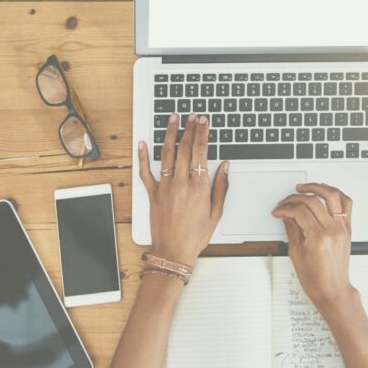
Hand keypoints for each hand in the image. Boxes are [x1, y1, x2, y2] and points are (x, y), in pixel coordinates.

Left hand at [138, 114, 228, 266]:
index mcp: (199, 187)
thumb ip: (220, 187)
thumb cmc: (195, 236)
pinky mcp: (152, 194)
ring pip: (167, 154)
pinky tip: (142, 143)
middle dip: (189, 128)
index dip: (202, 134)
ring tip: (172, 119)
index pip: (201, 152)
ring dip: (169, 134)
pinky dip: (143, 156)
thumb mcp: (216, 213)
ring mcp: (165, 187)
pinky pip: (145, 172)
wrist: (173, 251)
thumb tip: (224, 167)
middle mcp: (181, 183)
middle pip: (185, 148)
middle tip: (192, 115)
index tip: (203, 122)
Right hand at [271, 182, 356, 315]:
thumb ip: (292, 230)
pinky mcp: (348, 229)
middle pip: (313, 202)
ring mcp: (343, 228)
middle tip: (286, 202)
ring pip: (333, 196)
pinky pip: (347, 204)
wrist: (333, 290)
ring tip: (305, 188)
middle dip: (295, 198)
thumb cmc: (316, 280)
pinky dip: (337, 194)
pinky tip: (326, 193)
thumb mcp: (296, 254)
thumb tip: (287, 216)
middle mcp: (333, 231)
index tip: (279, 211)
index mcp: (319, 238)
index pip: (300, 212)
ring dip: (318, 187)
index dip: (286, 208)